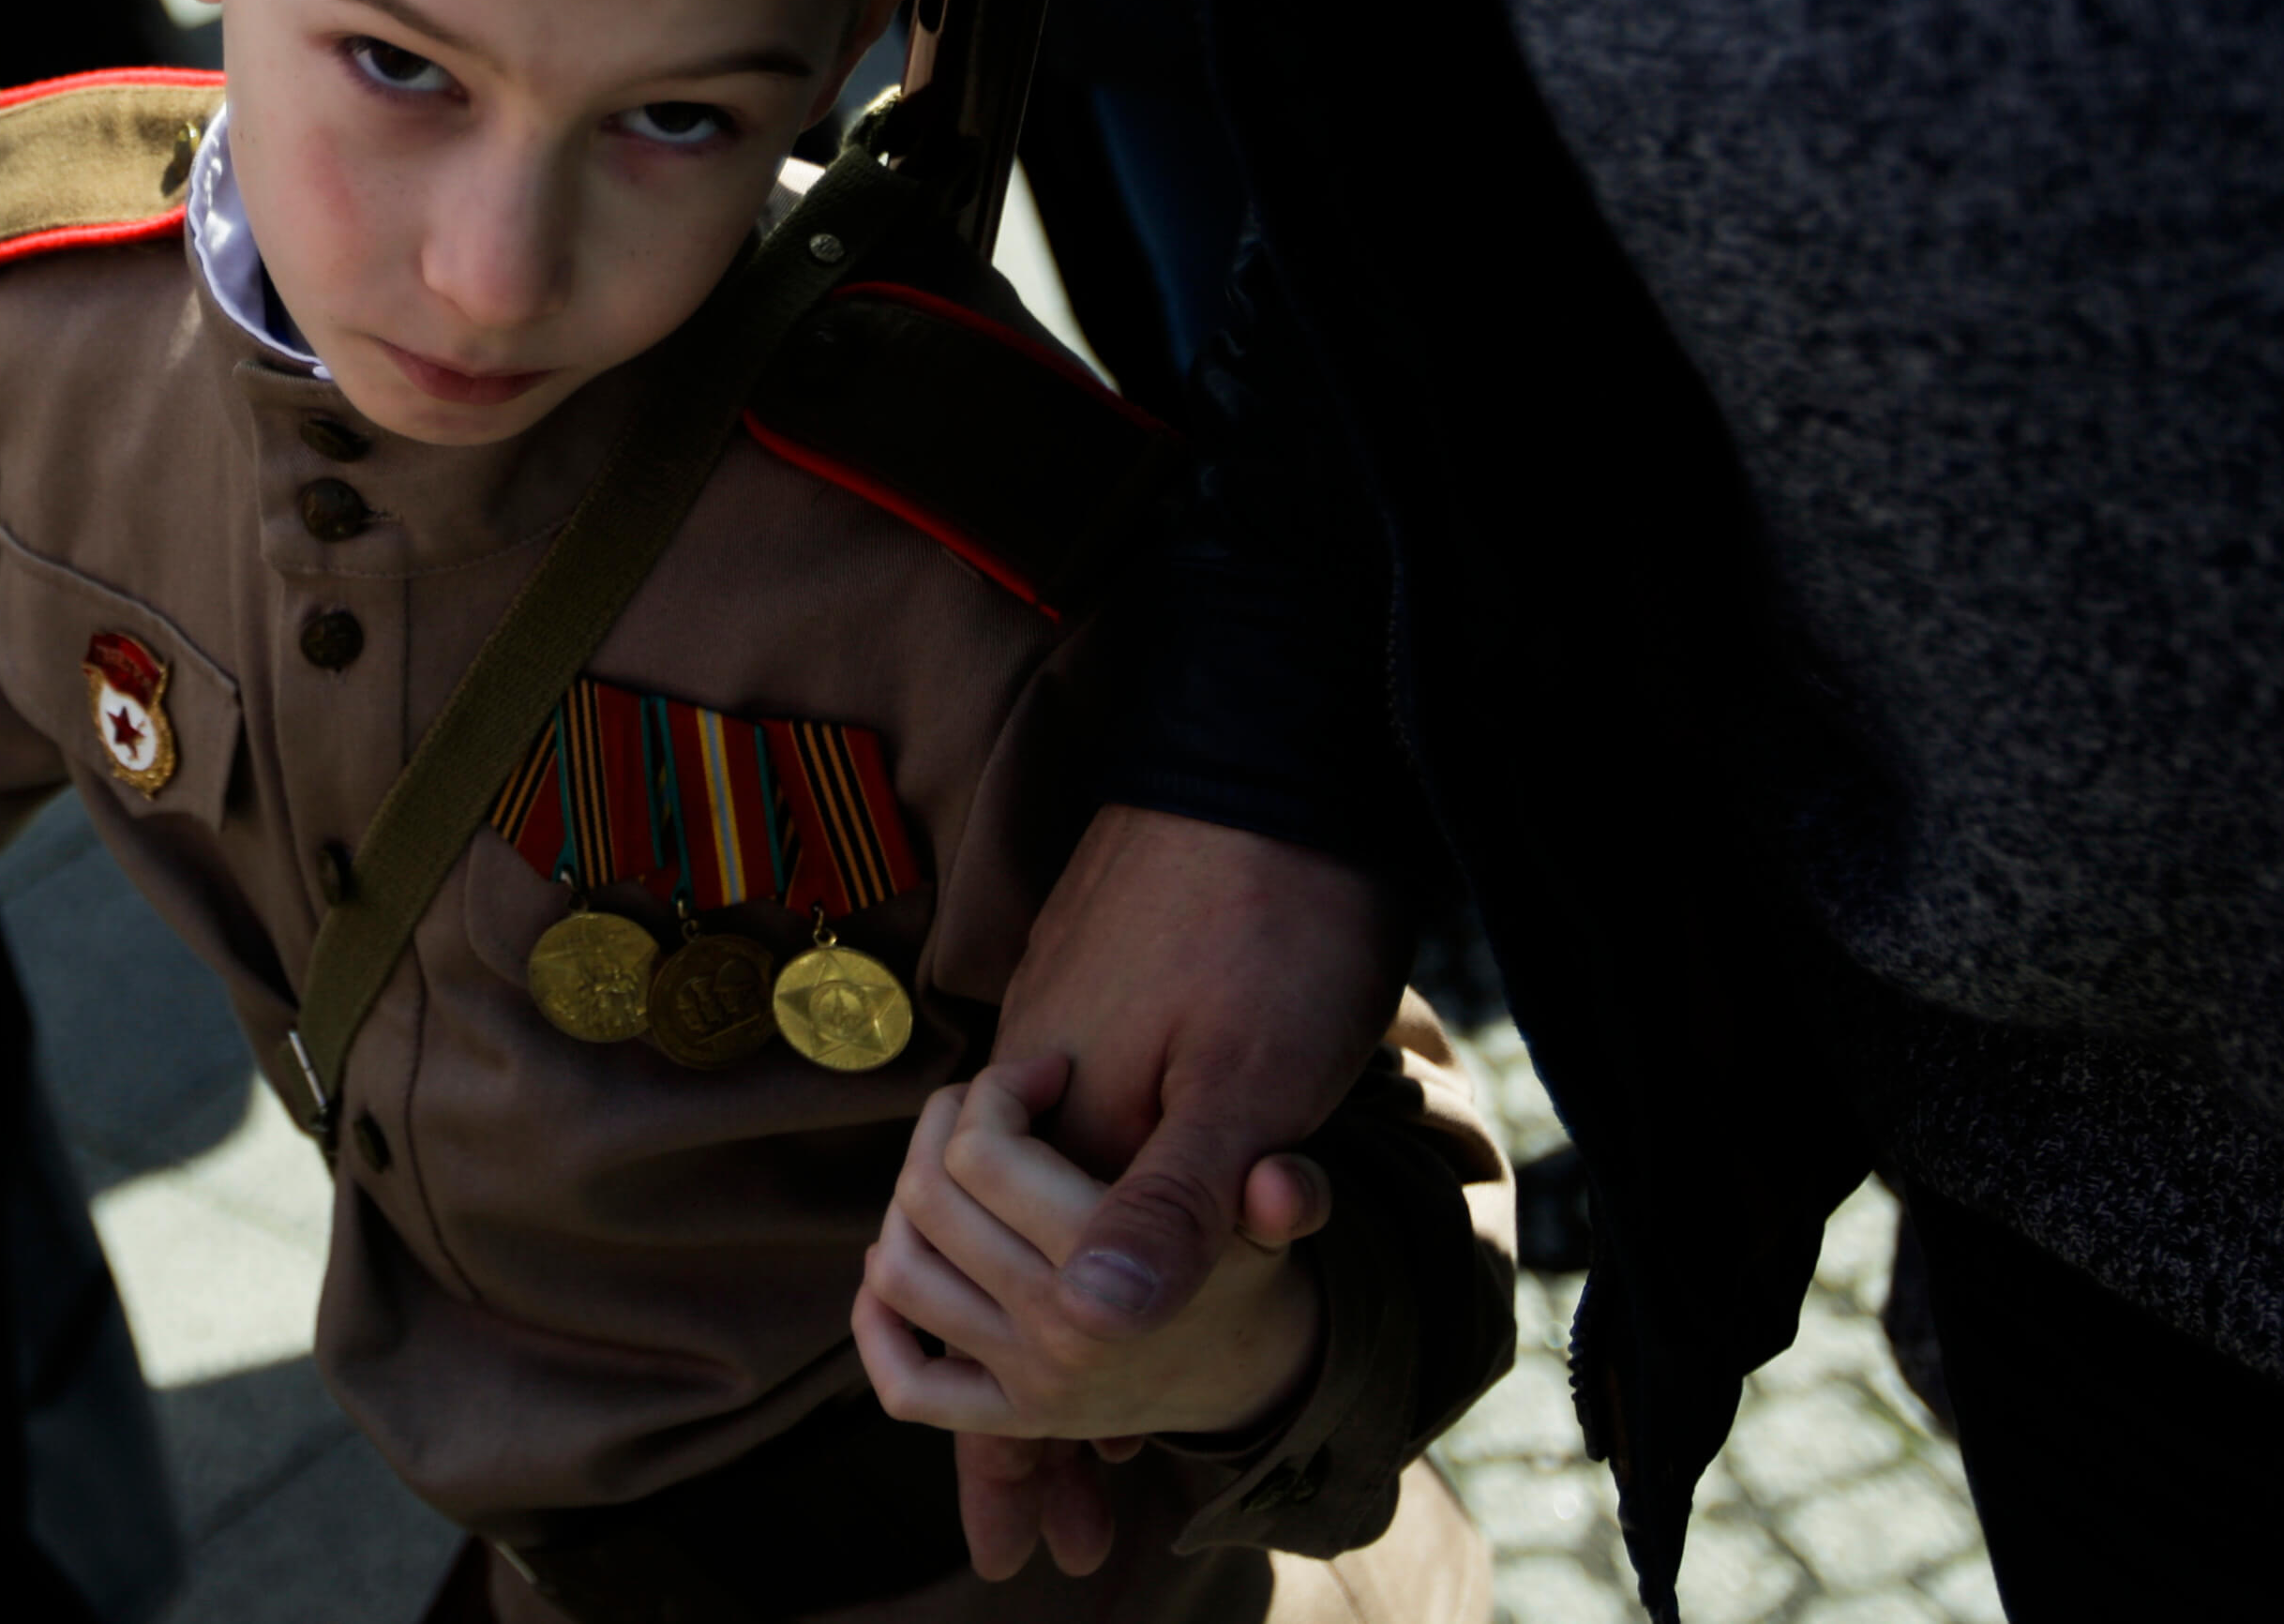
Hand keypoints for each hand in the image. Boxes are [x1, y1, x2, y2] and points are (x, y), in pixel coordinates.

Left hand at [857, 1062, 1330, 1539]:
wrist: (1250, 1366)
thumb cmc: (1242, 1260)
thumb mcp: (1264, 1219)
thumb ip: (1279, 1194)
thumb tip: (1283, 1184)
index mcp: (1115, 1279)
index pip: (985, 1155)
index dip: (999, 1087)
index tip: (1045, 1070)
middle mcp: (1060, 1335)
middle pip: (931, 1198)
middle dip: (946, 1121)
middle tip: (990, 1096)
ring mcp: (1028, 1383)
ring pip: (901, 1271)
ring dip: (903, 1197)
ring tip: (952, 1159)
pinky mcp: (1009, 1418)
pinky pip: (908, 1387)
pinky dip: (879, 1325)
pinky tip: (895, 1257)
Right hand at [928, 808, 1405, 1574]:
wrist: (1278, 740)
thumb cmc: (1278, 918)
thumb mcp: (1251, 1077)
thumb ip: (1171, 1202)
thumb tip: (1093, 1332)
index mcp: (1057, 1113)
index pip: (1010, 1311)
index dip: (1015, 1441)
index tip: (1036, 1547)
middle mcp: (1038, 1080)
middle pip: (1005, 1282)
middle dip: (1030, 1421)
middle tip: (1070, 1539)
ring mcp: (1067, 1035)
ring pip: (1040, 1223)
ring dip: (1063, 1338)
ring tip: (1098, 1442)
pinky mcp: (1106, 1002)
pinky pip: (1071, 1155)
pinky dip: (1084, 1237)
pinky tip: (1105, 1268)